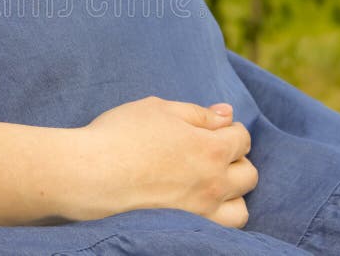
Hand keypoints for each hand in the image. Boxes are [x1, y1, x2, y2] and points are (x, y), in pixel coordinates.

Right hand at [68, 96, 256, 228]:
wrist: (91, 174)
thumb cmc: (121, 135)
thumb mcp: (159, 109)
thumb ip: (197, 113)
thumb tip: (226, 114)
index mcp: (211, 147)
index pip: (242, 138)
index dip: (228, 129)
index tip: (211, 128)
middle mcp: (214, 181)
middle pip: (248, 173)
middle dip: (235, 160)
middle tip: (208, 153)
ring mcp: (202, 210)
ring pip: (241, 208)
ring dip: (232, 194)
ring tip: (210, 184)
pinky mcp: (186, 228)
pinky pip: (220, 231)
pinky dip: (218, 217)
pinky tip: (199, 205)